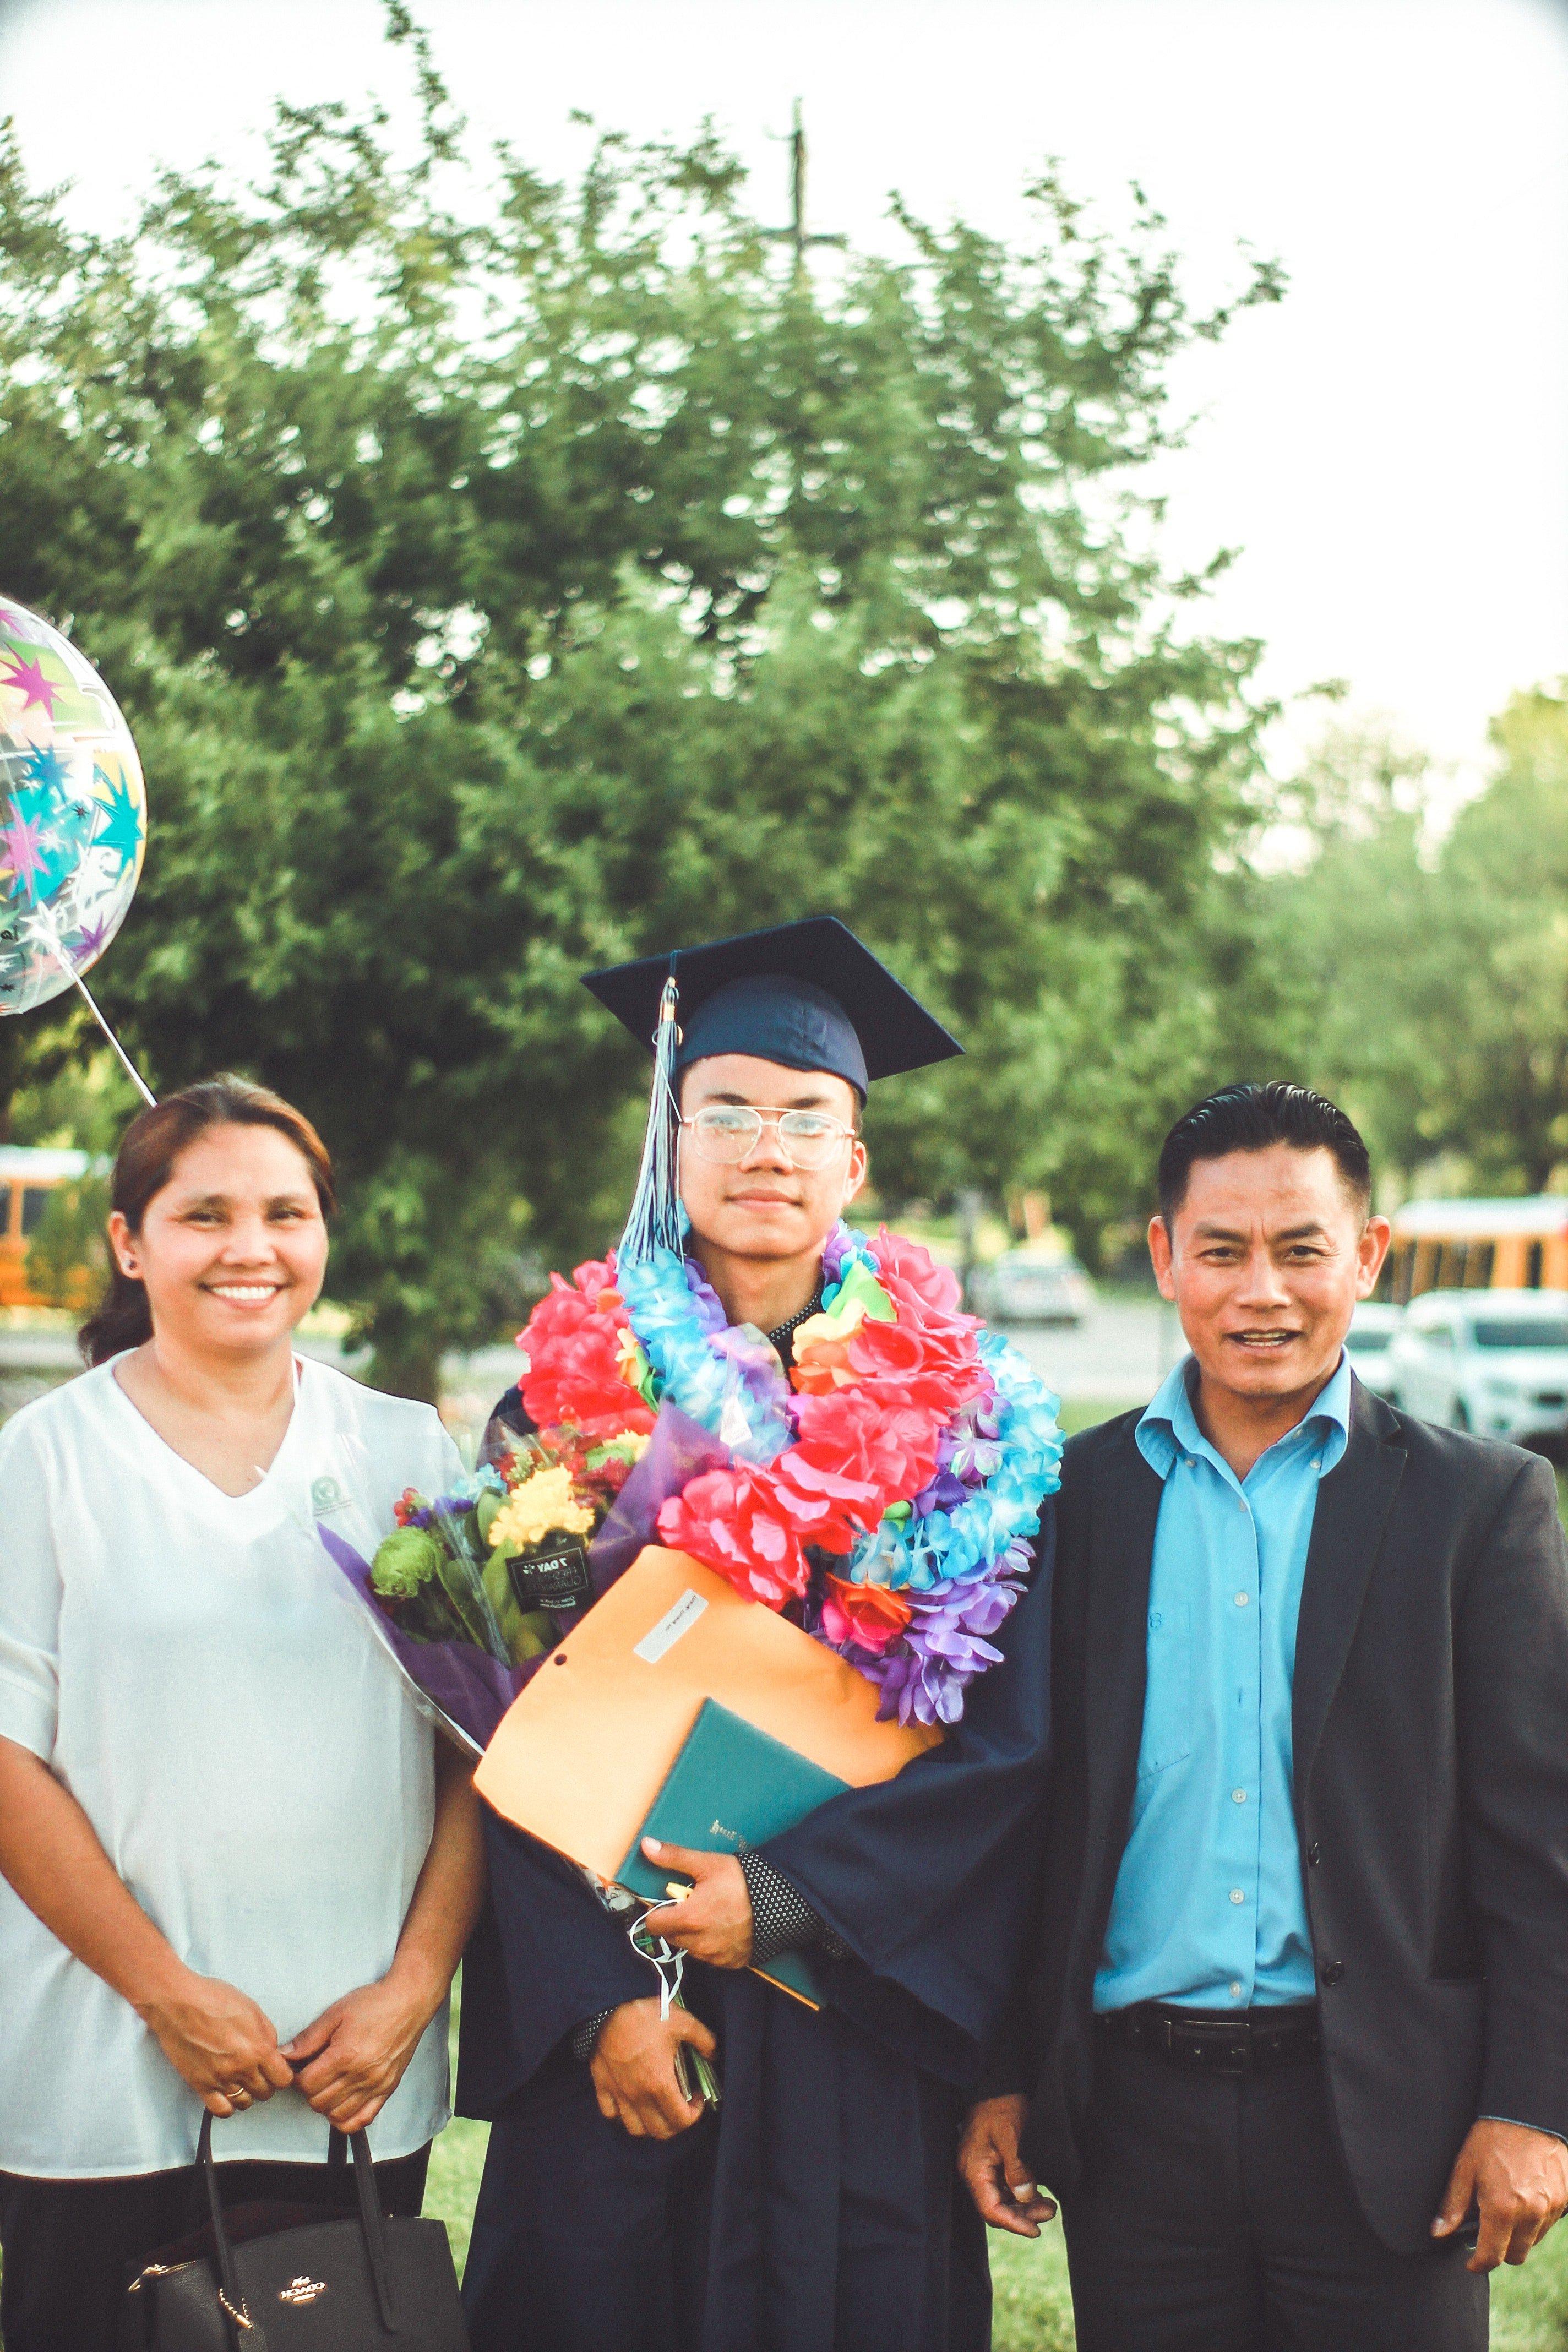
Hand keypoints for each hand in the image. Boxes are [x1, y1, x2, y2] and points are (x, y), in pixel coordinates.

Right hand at [138, 1968, 294, 2118]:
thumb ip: (267, 2035)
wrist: (179, 2003)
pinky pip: (221, 2110)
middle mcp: (242, 2068)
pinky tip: (226, 2091)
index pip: (283, 2079)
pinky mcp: (200, 2085)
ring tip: (241, 2080)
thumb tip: (273, 2054)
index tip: (275, 2068)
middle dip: (265, 2082)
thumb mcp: (253, 2009)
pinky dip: (227, 2105)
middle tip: (257, 2071)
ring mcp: (220, 2079)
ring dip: (247, 2094)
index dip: (282, 2074)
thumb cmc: (216, 1998)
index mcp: (259, 2048)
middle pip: (265, 2092)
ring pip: (245, 2103)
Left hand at [282, 1974, 440, 2135]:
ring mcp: (375, 2086)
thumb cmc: (373, 2003)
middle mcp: (360, 2076)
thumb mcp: (335, 2013)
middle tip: (313, 2075)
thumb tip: (284, 2055)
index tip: (300, 2068)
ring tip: (327, 2087)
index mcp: (344, 2056)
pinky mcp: (388, 2089)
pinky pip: (363, 2120)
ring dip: (326, 2105)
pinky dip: (347, 2119)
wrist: (409, 2001)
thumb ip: (308, 2038)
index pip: (307, 2085)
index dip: (297, 2078)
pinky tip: (342, 2104)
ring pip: (337, 2116)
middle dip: (310, 2091)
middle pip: (319, 2103)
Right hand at [589, 1997, 717, 2139]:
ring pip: (635, 2129)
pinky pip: (610, 2114)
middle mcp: (639, 2096)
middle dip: (676, 2124)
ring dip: (650, 2125)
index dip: (695, 2114)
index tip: (697, 2098)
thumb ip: (704, 2039)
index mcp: (660, 2084)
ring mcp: (619, 2094)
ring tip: (657, 2107)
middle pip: (660, 2131)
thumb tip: (714, 2055)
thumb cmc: (645, 2016)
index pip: (681, 2120)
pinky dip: (622, 2115)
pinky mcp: (602, 2086)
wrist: (608, 2007)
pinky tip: (631, 2101)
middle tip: (681, 2105)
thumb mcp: (682, 2021)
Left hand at [640, 1840, 753, 1969]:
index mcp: (689, 1919)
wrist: (782, 1900)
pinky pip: (710, 1957)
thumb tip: (646, 1846)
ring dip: (693, 1934)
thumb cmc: (742, 1880)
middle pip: (671, 1936)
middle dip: (676, 1921)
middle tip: (693, 1904)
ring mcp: (716, 1957)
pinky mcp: (731, 1964)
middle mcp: (700, 1944)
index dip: (657, 1911)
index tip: (669, 1901)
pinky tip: (723, 1927)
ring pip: (690, 1948)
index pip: (654, 1924)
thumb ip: (673, 1857)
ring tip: (710, 1914)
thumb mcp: (706, 1864)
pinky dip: (711, 1945)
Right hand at [958, 2094, 1056, 2237]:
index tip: (1036, 2230)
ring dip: (1026, 2206)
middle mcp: (975, 2173)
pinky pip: (1007, 2188)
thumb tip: (1026, 2197)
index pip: (990, 2209)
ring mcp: (984, 2168)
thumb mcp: (1011, 2134)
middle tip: (1050, 2211)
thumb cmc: (1002, 2105)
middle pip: (997, 2207)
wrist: (998, 2083)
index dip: (1013, 2224)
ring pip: (1004, 2200)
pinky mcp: (994, 2163)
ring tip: (1050, 2206)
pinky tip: (1040, 2194)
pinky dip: (1023, 2194)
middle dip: (1024, 2215)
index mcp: (974, 2169)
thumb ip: (1018, 2168)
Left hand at [1433, 2120, 1567, 2270]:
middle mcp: (1530, 2214)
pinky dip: (1536, 2219)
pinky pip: (1549, 2223)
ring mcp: (1551, 2208)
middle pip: (1516, 2255)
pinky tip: (1525, 2197)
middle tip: (1487, 2232)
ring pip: (1534, 2240)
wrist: (1527, 2113)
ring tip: (1506, 2207)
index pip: (1492, 2256)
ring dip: (1520, 2234)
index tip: (1471, 2262)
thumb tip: (1438, 2232)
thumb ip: (1453, 2204)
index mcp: (1502, 2209)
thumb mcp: (1465, 2166)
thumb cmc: (1492, 2137)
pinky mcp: (1565, 2199)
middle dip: (1500, 2249)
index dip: (1479, 2264)